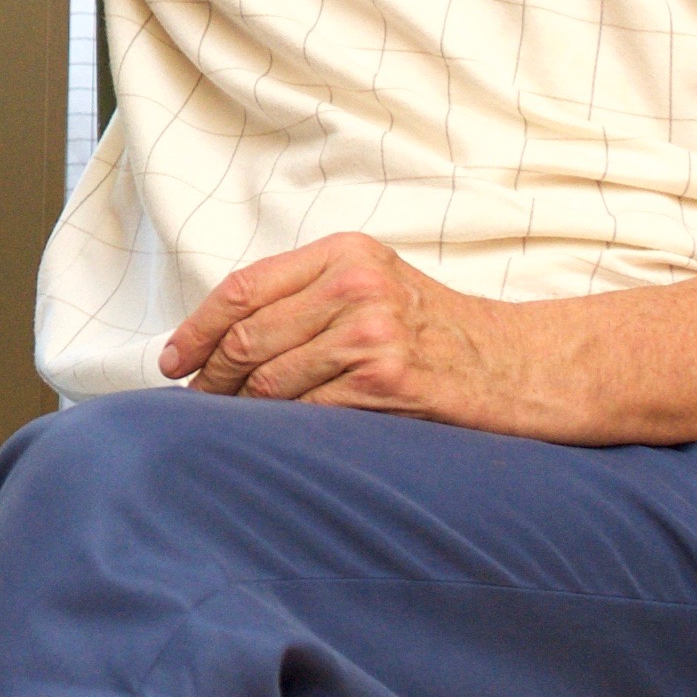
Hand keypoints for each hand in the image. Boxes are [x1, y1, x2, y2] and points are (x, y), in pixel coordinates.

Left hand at [159, 232, 530, 427]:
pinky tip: (274, 442)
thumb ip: (309, 298)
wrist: (523, 366)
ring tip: (228, 428)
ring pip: (270, 381)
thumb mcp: (376, 288)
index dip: (196, 329)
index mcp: (345, 254)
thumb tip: (222, 339)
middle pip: (248, 337)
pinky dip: (282, 432)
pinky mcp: (387, 380)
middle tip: (196, 405)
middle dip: (211, 378)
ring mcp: (372, 332)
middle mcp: (356, 285)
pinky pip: (308, 412)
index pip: (243, 289)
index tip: (173, 361)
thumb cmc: (441, 333)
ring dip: (240, 412)